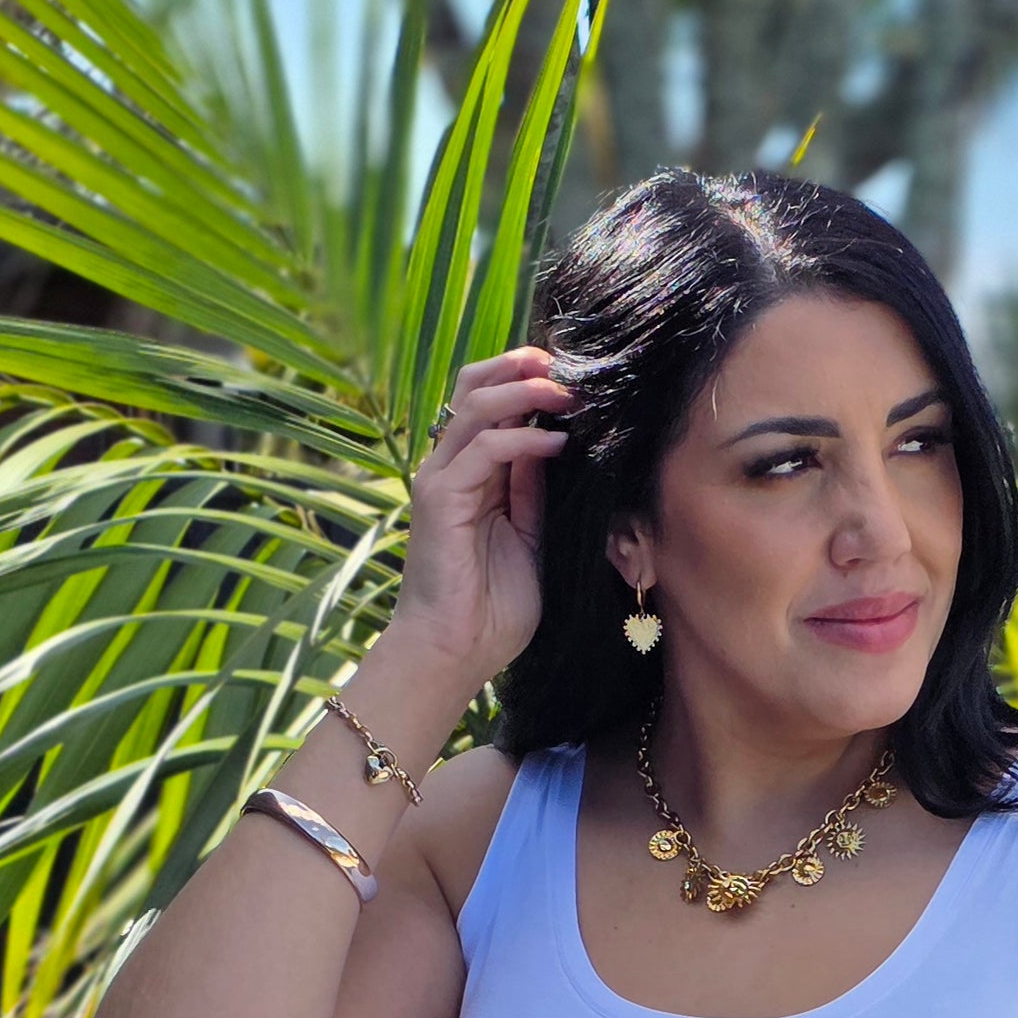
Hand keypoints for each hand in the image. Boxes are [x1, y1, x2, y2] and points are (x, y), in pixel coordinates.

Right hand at [387, 347, 573, 689]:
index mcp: (471, 473)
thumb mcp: (532, 539)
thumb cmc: (494, 608)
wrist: (457, 652)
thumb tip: (559, 446)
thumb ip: (537, 493)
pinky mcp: (440, 498)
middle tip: (570, 368)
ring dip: (528, 391)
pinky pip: (484, 449)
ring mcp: (441, 478)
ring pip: (477, 404)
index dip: (530, 379)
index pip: (493, 400)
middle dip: (523, 366)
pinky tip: (558, 444)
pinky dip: (524, 439)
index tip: (577, 380)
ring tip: (570, 394)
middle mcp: (450, 466)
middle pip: (476, 384)